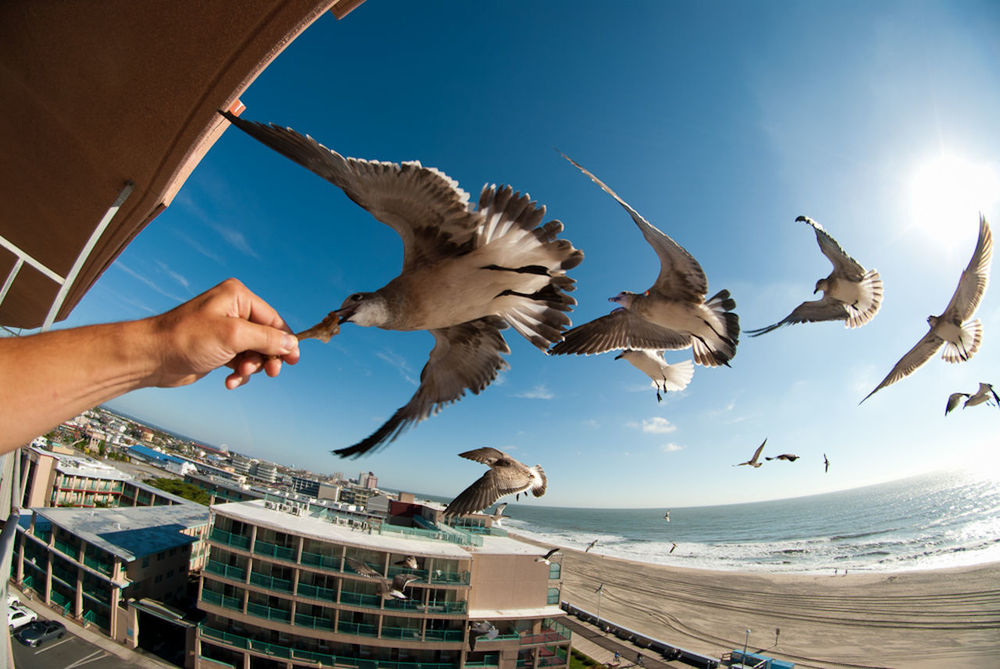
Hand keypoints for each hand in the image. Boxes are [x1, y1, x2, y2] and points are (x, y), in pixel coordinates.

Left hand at [147, 278, 299, 388]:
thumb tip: (292, 343)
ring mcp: (225, 330)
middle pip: (266, 336)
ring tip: (238, 375)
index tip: (293, 360)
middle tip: (270, 372)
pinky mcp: (218, 348)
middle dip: (266, 356)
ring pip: (254, 352)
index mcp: (237, 296)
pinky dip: (238, 373)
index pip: (273, 319)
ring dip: (250, 367)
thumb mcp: (233, 335)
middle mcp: (232, 310)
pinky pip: (240, 361)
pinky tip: (229, 381)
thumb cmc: (186, 338)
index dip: (285, 340)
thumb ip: (267, 338)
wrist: (151, 358)